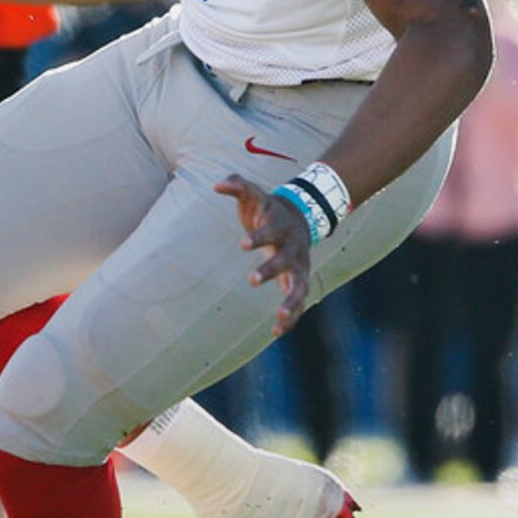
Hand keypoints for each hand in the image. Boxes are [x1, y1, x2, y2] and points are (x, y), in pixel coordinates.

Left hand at [215, 174, 311, 334]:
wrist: (300, 217)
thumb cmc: (267, 209)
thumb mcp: (253, 194)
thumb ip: (236, 185)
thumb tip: (217, 185)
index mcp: (281, 226)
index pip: (270, 231)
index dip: (258, 237)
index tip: (242, 244)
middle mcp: (294, 248)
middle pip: (285, 261)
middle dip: (271, 270)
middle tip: (252, 280)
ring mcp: (299, 267)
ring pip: (300, 286)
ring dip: (291, 302)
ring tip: (279, 316)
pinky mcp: (299, 281)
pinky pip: (298, 302)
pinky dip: (291, 318)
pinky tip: (277, 333)